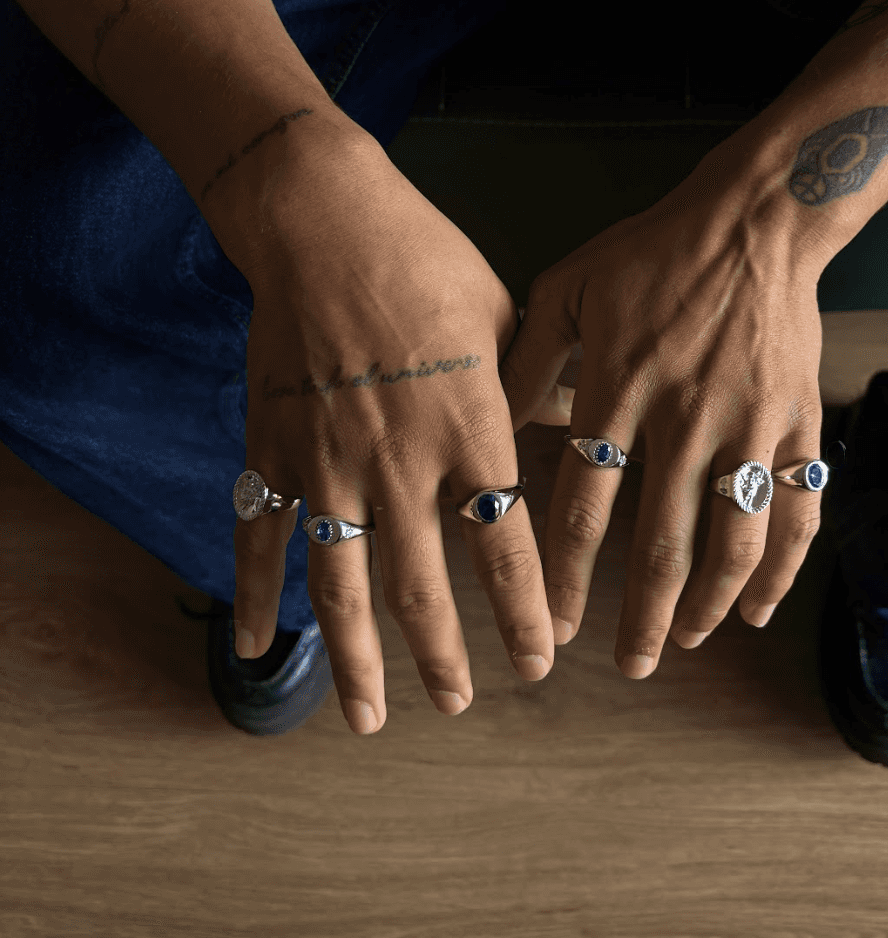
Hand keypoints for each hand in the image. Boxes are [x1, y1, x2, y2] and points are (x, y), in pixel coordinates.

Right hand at [227, 122, 570, 733]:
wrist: (325, 221)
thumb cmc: (426, 261)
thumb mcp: (507, 318)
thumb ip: (539, 389)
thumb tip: (584, 428)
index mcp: (469, 431)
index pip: (507, 549)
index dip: (527, 613)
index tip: (544, 659)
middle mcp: (399, 462)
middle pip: (422, 586)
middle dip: (444, 658)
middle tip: (459, 706)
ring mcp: (328, 462)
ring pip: (340, 583)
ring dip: (356, 659)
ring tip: (369, 716)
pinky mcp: (273, 449)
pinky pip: (260, 537)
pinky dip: (255, 597)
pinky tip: (257, 648)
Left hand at [499, 152, 826, 676]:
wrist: (755, 220)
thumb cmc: (654, 251)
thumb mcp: (569, 288)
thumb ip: (528, 360)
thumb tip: (491, 426)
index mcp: (620, 386)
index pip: (585, 505)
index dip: (567, 576)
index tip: (554, 623)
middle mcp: (685, 416)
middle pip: (661, 542)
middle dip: (642, 616)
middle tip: (628, 663)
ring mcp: (749, 423)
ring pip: (732, 539)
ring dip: (708, 603)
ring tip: (685, 641)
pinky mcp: (797, 423)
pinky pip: (795, 510)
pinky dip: (780, 567)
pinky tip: (757, 607)